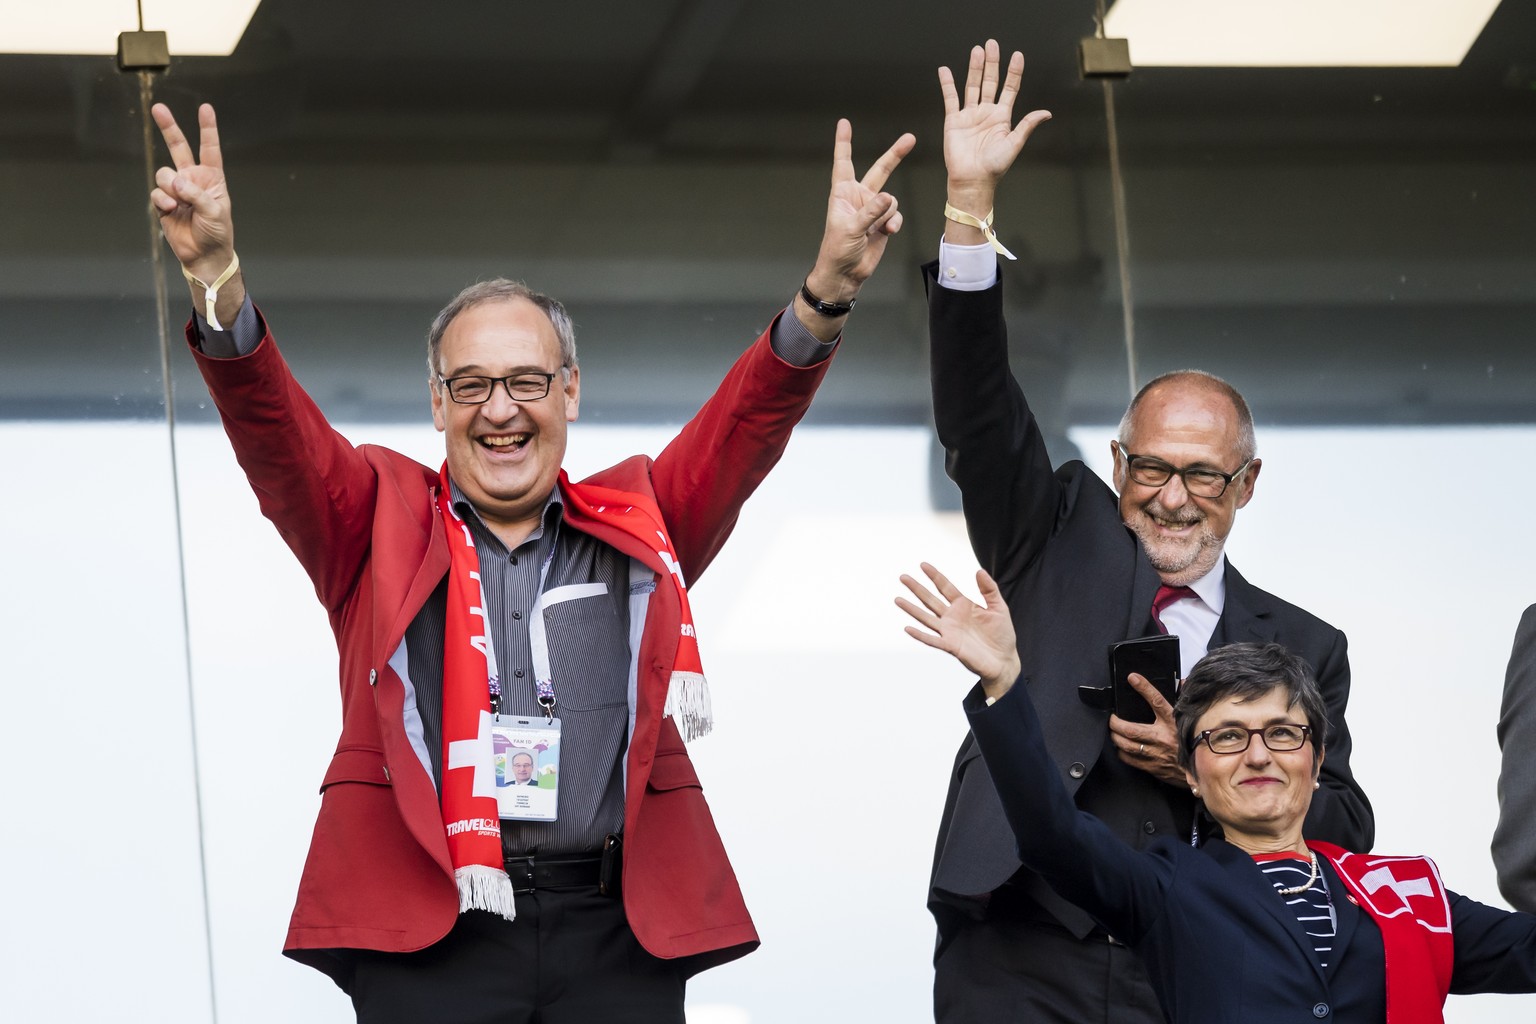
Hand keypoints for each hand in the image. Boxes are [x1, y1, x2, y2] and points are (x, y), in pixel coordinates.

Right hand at [150, 104, 234, 274]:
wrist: (204, 254)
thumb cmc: (217, 232)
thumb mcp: (215, 211)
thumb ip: (197, 194)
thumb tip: (175, 181)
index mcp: (212, 178)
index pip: (209, 149)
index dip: (207, 128)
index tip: (205, 108)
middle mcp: (192, 178)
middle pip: (178, 147)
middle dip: (168, 127)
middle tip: (158, 108)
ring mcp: (176, 189)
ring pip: (163, 173)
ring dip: (170, 187)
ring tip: (179, 203)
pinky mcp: (162, 201)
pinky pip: (157, 192)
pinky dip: (162, 199)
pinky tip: (171, 210)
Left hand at [801, 119, 915, 312]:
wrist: (845, 273)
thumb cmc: (837, 250)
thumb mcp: (850, 228)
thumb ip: (870, 212)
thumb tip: (888, 198)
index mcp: (843, 193)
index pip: (844, 162)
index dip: (844, 143)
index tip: (844, 123)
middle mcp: (859, 197)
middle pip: (880, 171)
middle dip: (895, 155)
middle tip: (909, 139)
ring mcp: (872, 210)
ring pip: (891, 200)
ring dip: (888, 214)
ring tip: (879, 229)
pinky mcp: (883, 223)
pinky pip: (895, 215)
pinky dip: (894, 223)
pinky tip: (887, 232)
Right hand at [897, 563, 1019, 700]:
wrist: (1004, 660)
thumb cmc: (1002, 635)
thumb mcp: (999, 608)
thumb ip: (989, 589)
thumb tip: (979, 571)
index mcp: (963, 605)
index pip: (945, 587)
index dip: (935, 576)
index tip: (923, 565)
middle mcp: (952, 617)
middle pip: (930, 599)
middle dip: (917, 588)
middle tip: (903, 577)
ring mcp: (949, 631)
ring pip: (926, 618)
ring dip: (912, 609)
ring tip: (898, 599)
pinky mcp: (950, 646)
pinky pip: (932, 640)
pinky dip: (920, 635)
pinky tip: (908, 628)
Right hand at [938, 40, 1050, 230]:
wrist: (972, 181)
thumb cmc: (994, 167)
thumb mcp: (1014, 144)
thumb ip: (1027, 125)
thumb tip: (1046, 113)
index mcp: (1002, 117)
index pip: (1009, 88)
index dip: (1014, 72)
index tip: (1018, 56)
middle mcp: (986, 113)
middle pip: (990, 81)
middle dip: (992, 63)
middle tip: (993, 44)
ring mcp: (970, 115)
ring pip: (972, 85)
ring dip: (974, 68)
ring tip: (977, 50)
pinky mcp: (954, 121)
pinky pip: (950, 98)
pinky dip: (947, 84)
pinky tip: (945, 70)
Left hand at [1109, 673, 1186, 785]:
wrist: (1203, 772)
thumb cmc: (1195, 744)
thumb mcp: (1190, 720)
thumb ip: (1184, 702)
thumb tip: (1183, 682)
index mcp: (1173, 723)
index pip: (1157, 701)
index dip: (1144, 688)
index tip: (1133, 678)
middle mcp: (1163, 738)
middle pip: (1131, 730)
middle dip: (1116, 723)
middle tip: (1111, 718)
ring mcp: (1156, 754)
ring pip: (1127, 746)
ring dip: (1116, 738)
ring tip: (1113, 732)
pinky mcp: (1153, 767)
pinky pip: (1131, 760)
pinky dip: (1122, 753)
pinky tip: (1121, 748)